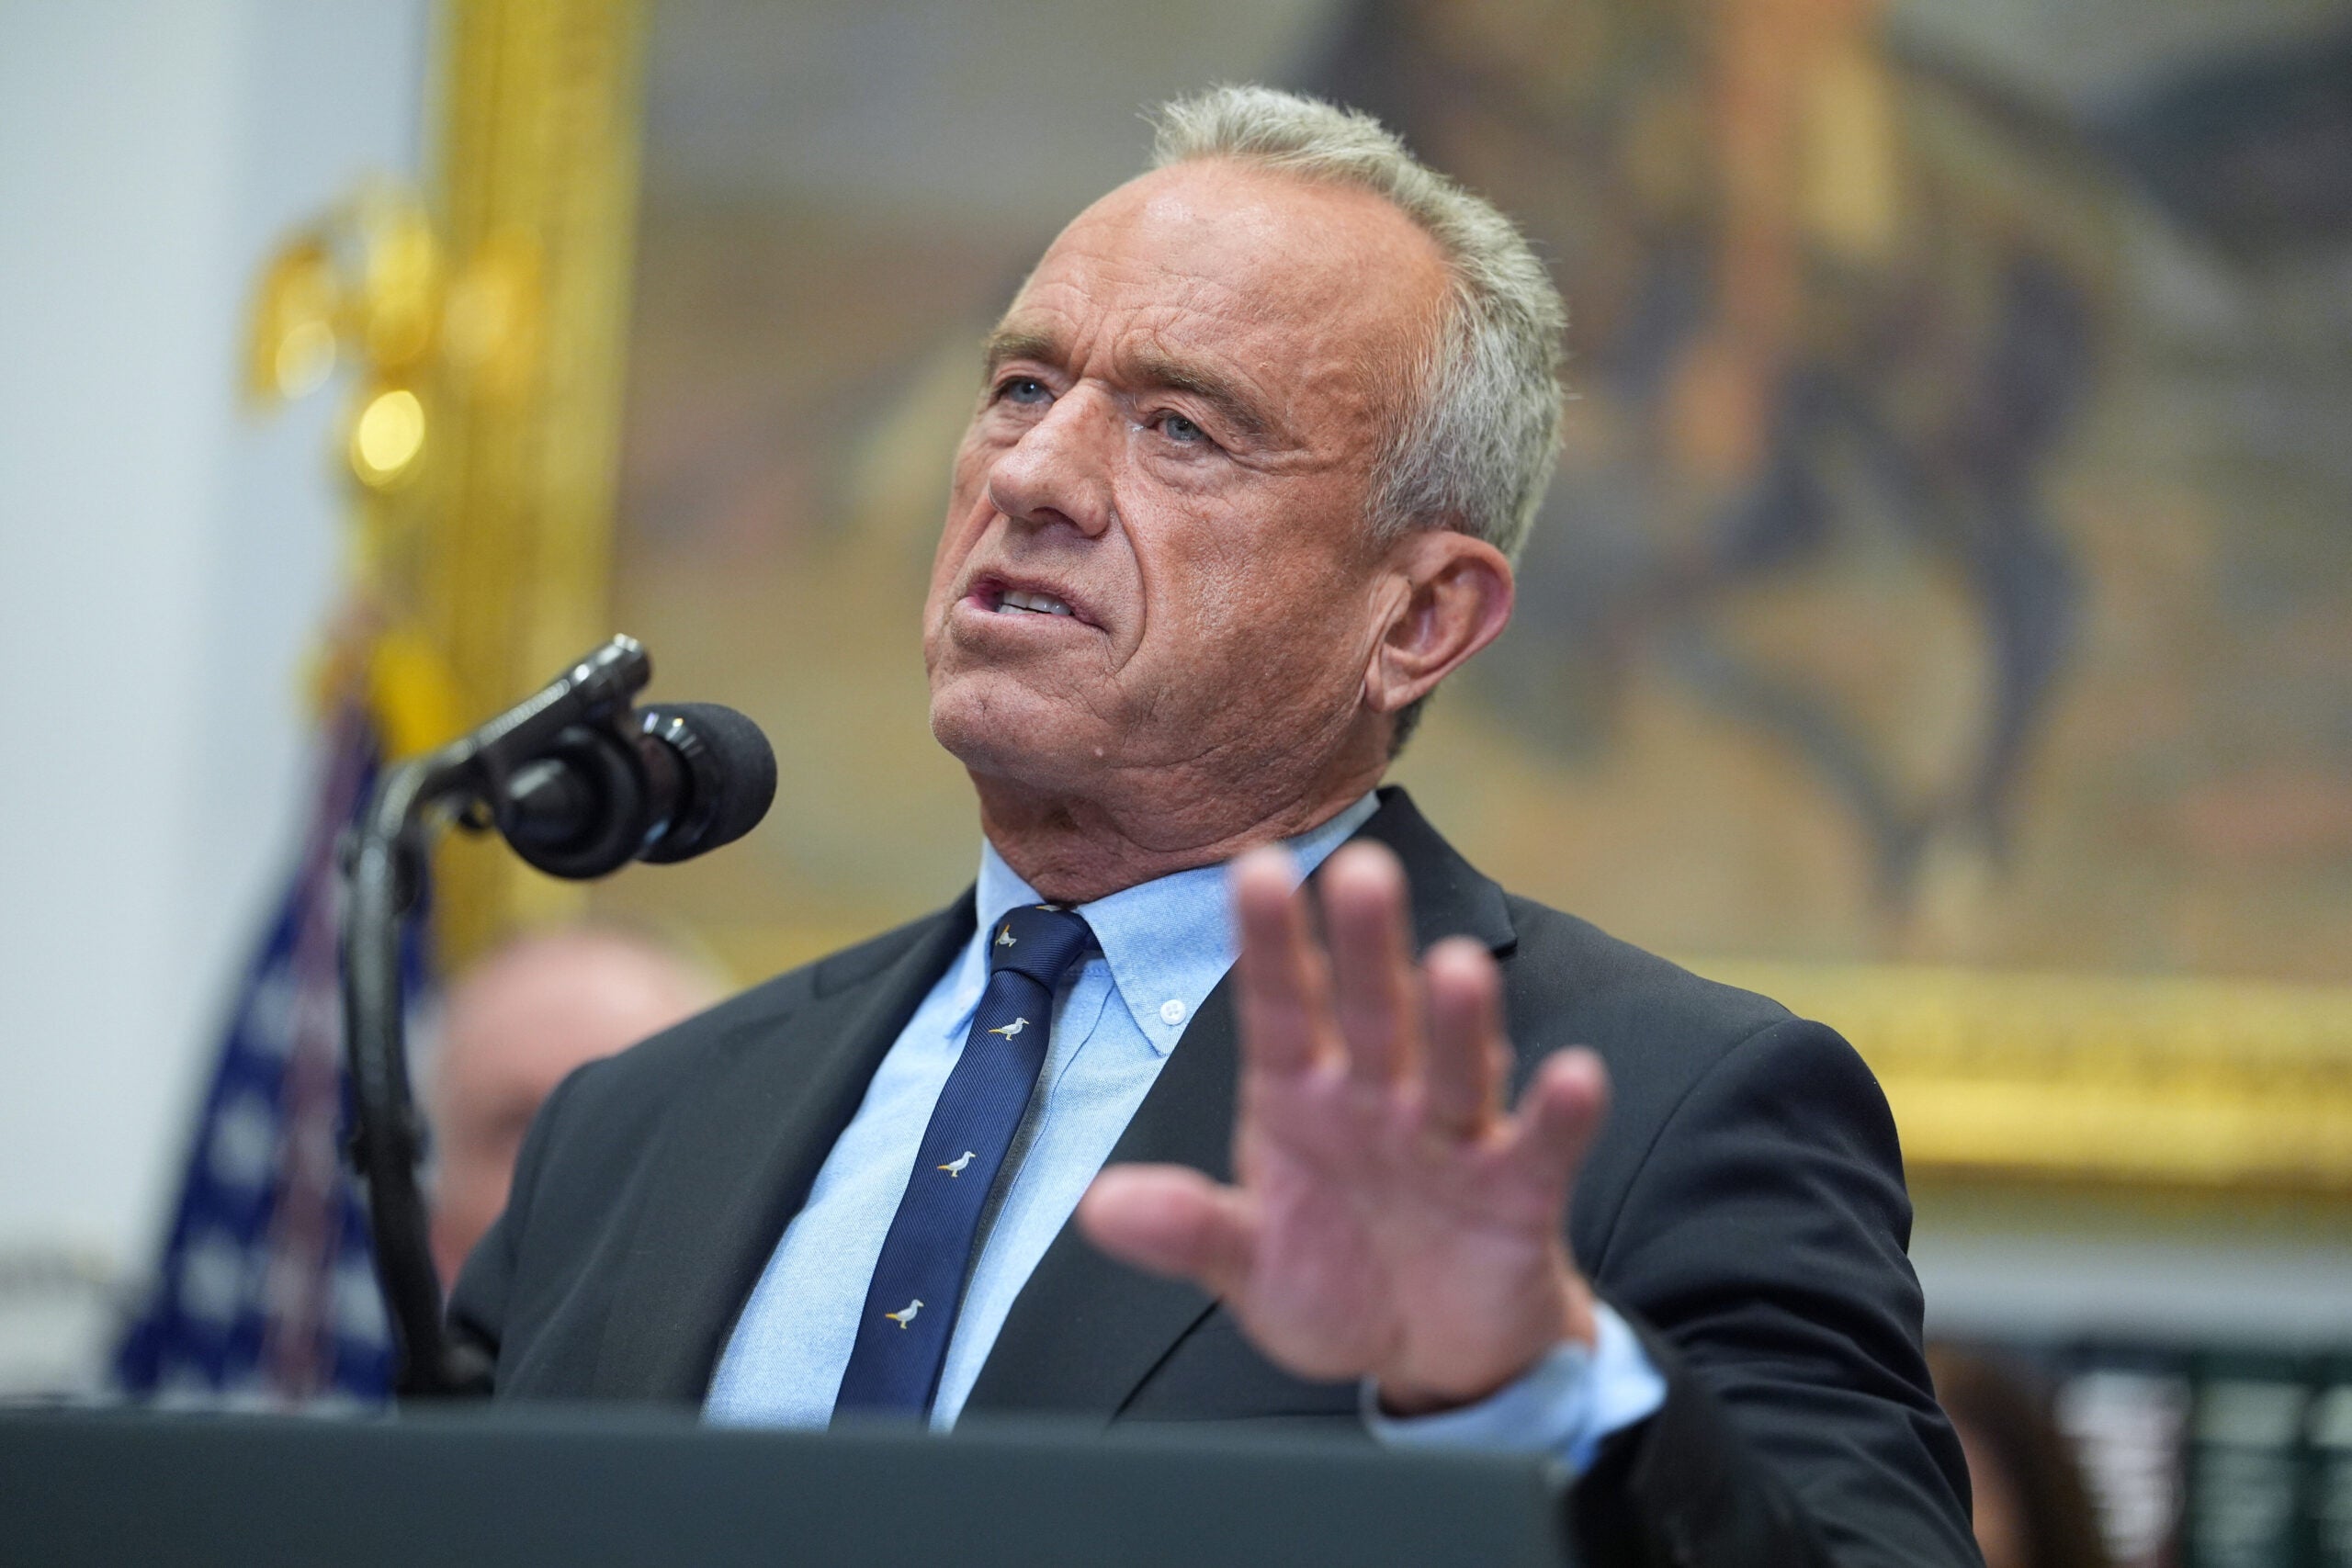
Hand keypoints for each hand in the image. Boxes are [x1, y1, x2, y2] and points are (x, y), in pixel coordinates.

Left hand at [1077, 840, 1609, 1413]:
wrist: (1434, 1356)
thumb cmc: (1337, 1283)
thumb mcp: (1249, 1266)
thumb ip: (1188, 1230)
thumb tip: (1097, 1207)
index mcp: (1300, 1098)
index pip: (1280, 1009)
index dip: (1270, 944)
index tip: (1256, 869)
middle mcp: (1376, 1097)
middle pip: (1371, 1013)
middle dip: (1366, 947)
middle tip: (1362, 869)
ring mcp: (1450, 1136)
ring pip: (1453, 1066)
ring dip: (1457, 1020)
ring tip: (1456, 967)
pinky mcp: (1520, 1188)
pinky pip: (1541, 1144)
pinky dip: (1560, 1114)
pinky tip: (1574, 1077)